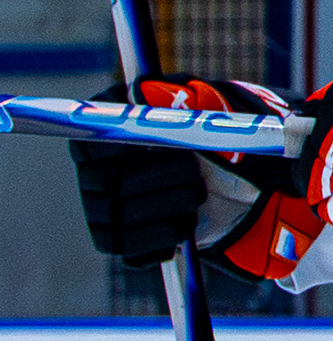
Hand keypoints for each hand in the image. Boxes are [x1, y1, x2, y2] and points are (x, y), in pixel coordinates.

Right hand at [69, 73, 292, 265]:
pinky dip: (164, 236)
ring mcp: (106, 211)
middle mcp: (96, 173)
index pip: (88, 143)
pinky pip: (132, 249)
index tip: (151, 143)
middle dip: (159, 176)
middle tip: (194, 171)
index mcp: (107, 132)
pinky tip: (186, 222)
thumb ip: (176, 97)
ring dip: (169, 204)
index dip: (116, 147)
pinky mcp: (124, 244)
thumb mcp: (205, 108)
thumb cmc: (213, 136)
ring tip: (199, 193)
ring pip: (123, 216)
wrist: (237, 183)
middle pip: (109, 183)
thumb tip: (144, 91)